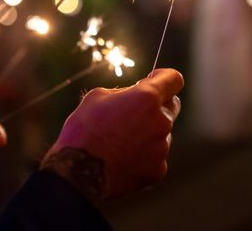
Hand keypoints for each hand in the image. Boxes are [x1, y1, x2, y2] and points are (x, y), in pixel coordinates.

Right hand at [42, 68, 182, 199]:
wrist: (78, 174)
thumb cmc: (83, 130)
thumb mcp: (97, 97)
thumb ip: (124, 92)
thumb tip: (134, 95)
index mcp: (147, 98)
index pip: (174, 79)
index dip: (164, 77)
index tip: (154, 80)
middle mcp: (161, 121)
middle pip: (172, 105)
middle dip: (157, 105)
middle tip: (135, 112)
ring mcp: (162, 147)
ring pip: (162, 133)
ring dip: (149, 132)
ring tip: (121, 142)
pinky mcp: (158, 169)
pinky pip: (156, 156)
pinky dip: (144, 155)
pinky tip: (123, 158)